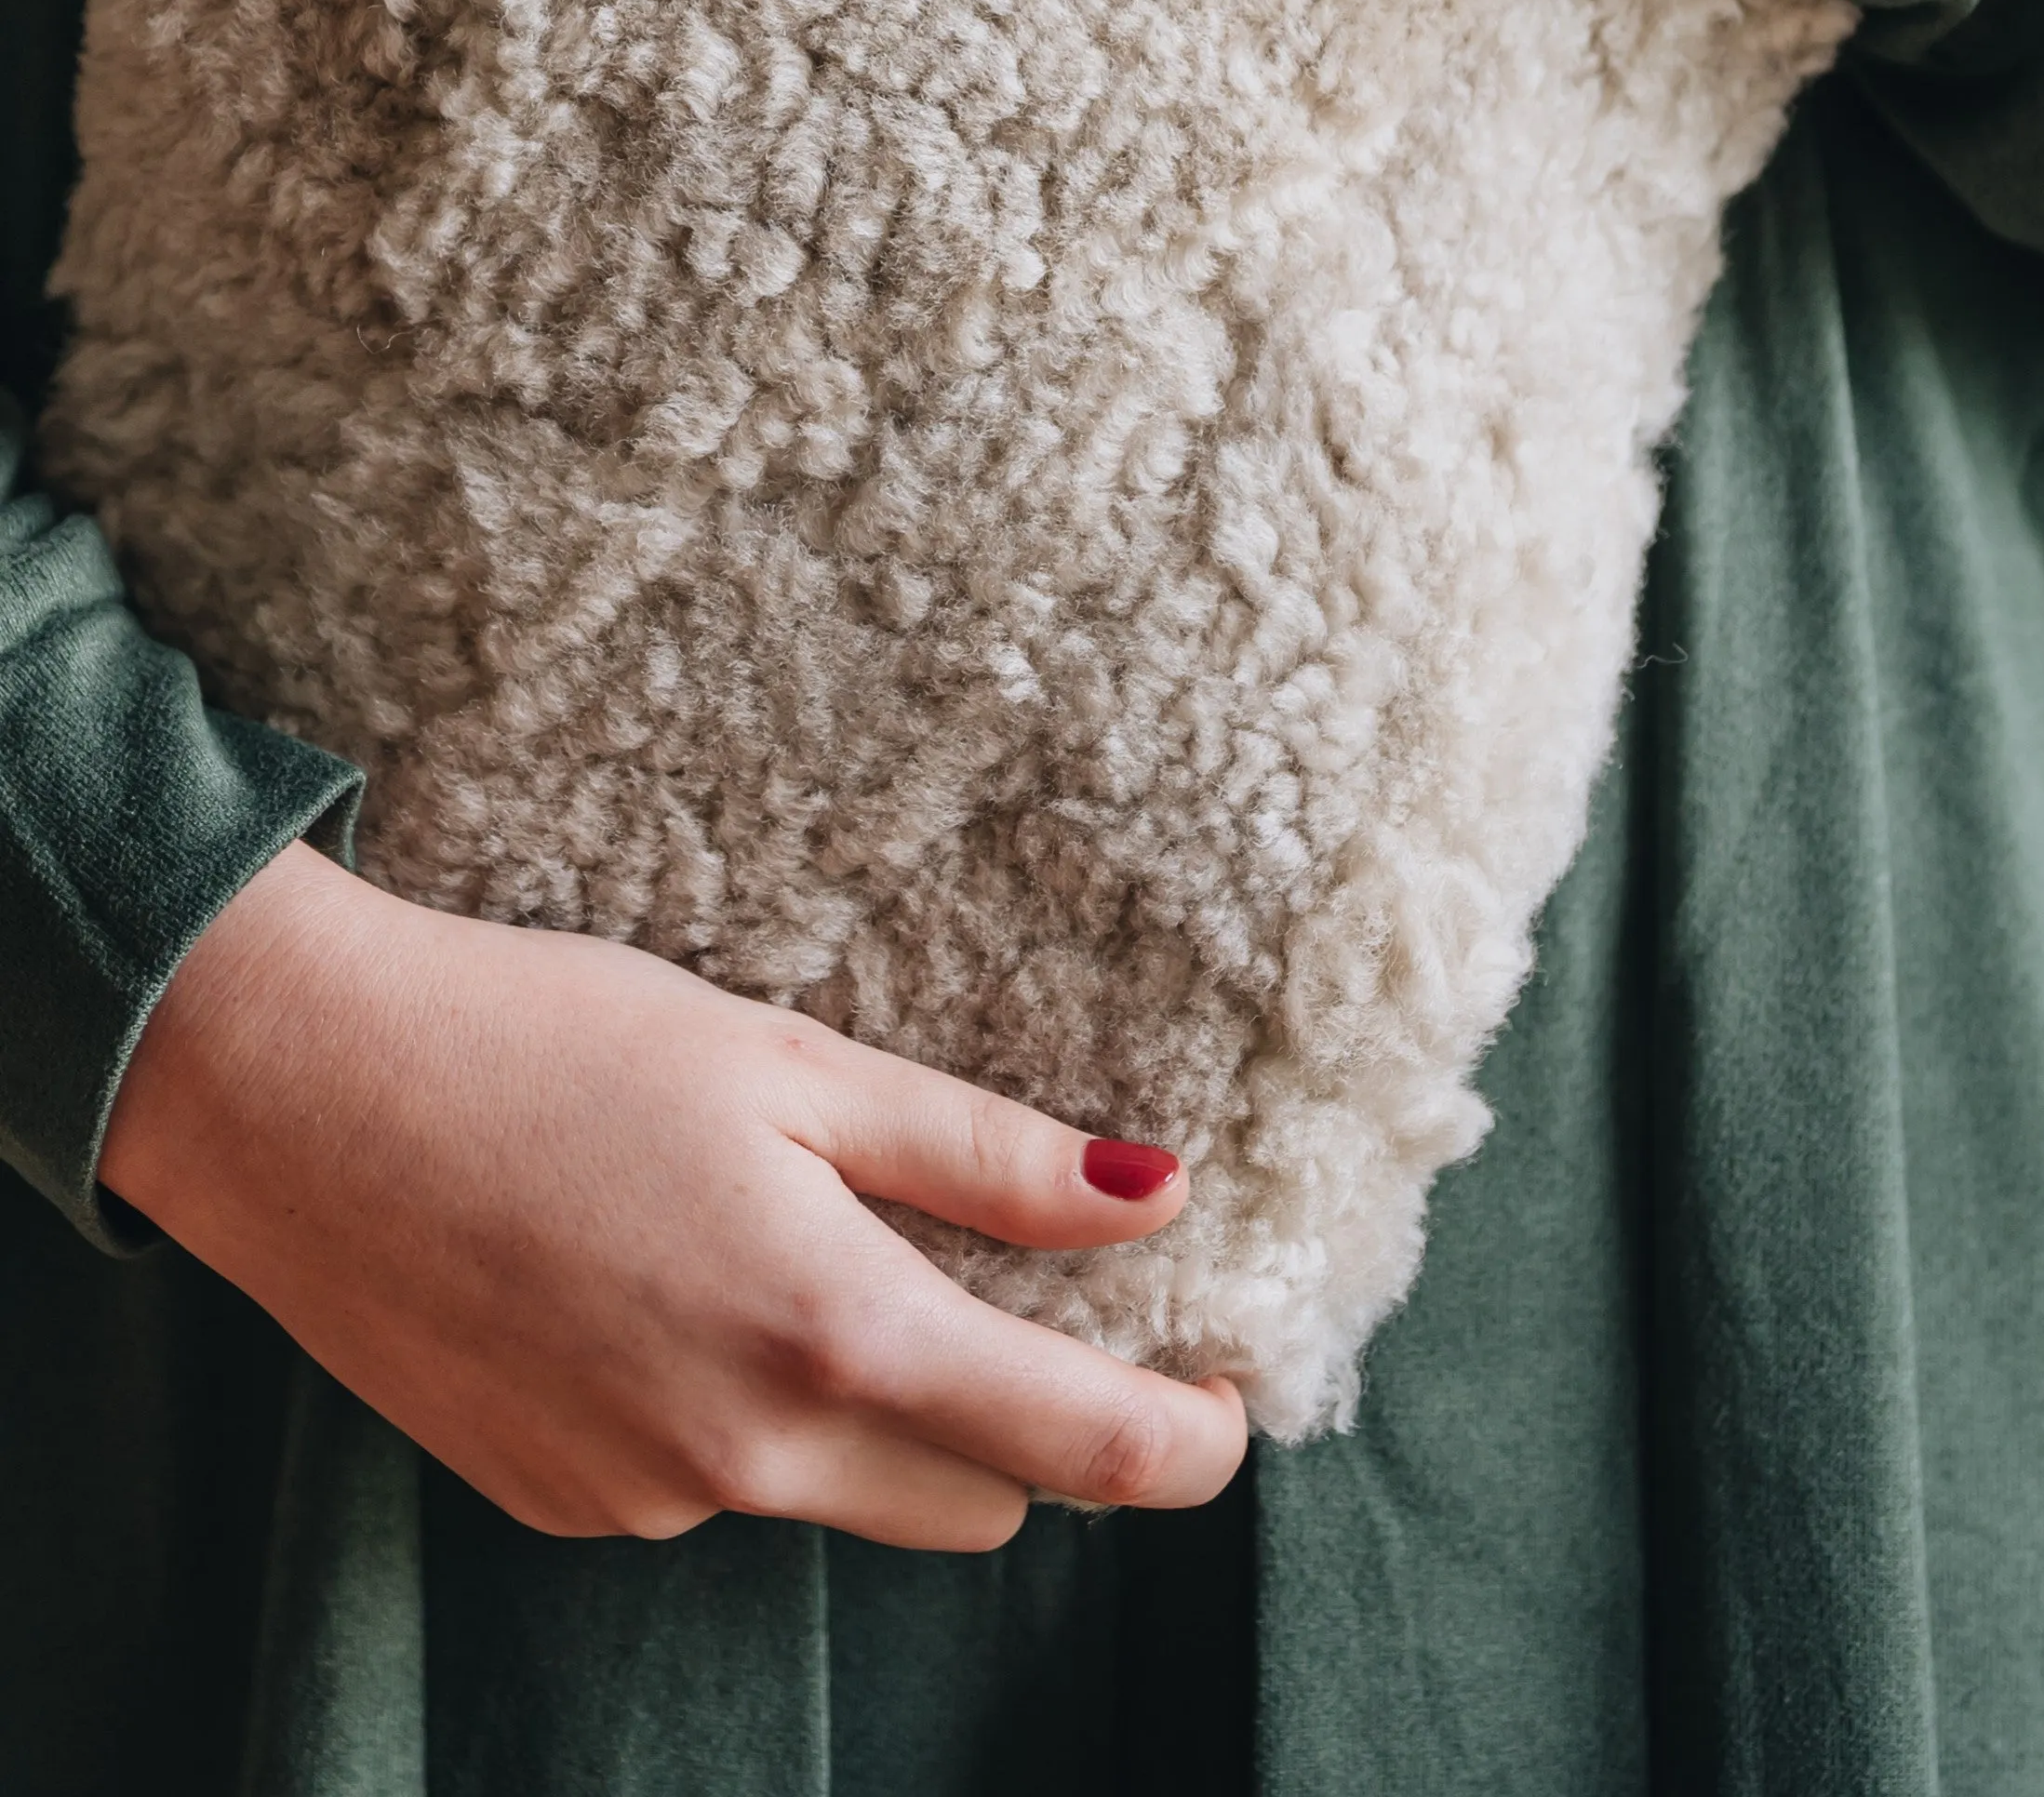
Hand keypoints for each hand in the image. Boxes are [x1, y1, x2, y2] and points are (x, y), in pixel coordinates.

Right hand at [100, 841, 1246, 1548]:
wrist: (302, 1094)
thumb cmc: (557, 1038)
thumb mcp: (797, 1062)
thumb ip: (988, 1153)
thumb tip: (1159, 1195)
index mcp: (829, 1332)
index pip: (1078, 1451)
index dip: (1191, 1443)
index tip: (1238, 1394)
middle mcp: (745, 1455)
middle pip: (978, 1495)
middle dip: (1026, 1412)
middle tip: (1009, 1274)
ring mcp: (643, 1501)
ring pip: (848, 1494)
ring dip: (879, 1409)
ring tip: (799, 1240)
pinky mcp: (562, 1506)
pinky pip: (721, 1489)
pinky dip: (748, 1413)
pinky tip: (674, 1282)